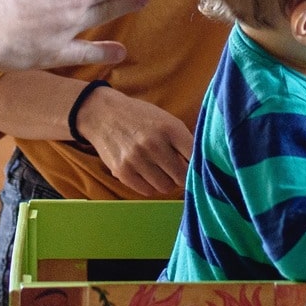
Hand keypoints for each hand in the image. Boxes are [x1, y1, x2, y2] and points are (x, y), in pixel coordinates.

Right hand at [76, 88, 192, 197]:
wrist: (102, 114)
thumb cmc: (140, 116)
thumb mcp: (166, 119)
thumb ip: (184, 140)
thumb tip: (202, 165)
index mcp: (170, 128)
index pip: (195, 158)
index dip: (199, 166)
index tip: (199, 169)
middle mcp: (154, 144)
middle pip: (182, 177)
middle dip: (182, 176)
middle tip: (178, 170)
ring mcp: (137, 159)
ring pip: (166, 187)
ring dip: (167, 183)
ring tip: (162, 172)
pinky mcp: (122, 171)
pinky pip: (147, 191)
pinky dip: (151, 186)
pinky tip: (148, 175)